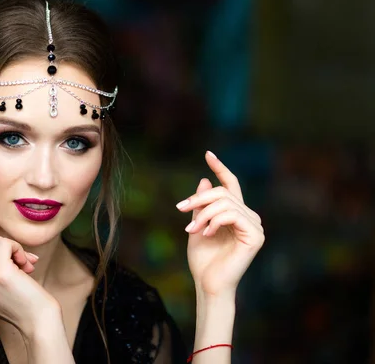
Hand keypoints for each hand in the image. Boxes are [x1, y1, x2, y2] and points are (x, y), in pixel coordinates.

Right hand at [0, 213, 60, 335]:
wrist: (38, 321)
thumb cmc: (25, 304)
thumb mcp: (1, 286)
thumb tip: (3, 242)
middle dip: (10, 251)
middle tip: (25, 266)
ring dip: (16, 251)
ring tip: (26, 269)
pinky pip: (6, 243)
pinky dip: (19, 250)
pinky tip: (26, 265)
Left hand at [177, 151, 264, 296]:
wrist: (208, 283)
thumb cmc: (203, 260)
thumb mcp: (196, 226)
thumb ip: (201, 205)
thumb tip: (203, 180)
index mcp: (236, 214)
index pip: (230, 185)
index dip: (220, 168)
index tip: (208, 154)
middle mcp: (248, 217)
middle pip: (223, 192)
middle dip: (198, 199)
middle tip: (181, 209)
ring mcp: (255, 226)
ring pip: (225, 203)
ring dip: (203, 214)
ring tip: (191, 230)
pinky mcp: (256, 235)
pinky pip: (232, 214)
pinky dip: (214, 221)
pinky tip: (206, 234)